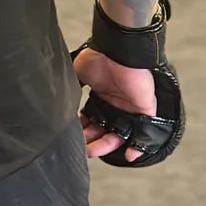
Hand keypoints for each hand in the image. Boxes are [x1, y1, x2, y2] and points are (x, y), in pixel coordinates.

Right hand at [73, 47, 156, 162]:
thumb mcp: (78, 73)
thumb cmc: (99, 57)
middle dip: (91, 140)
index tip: (73, 136)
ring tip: (92, 151)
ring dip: (106, 146)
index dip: (83, 129)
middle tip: (81, 147)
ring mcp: (130, 107)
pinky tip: (128, 155)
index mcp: (101, 95)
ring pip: (119, 134)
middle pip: (104, 130)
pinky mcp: (144, 109)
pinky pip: (144, 133)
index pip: (92, 120)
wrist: (117, 50)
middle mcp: (115, 103)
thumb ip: (72, 88)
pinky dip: (138, 146)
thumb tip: (61, 102)